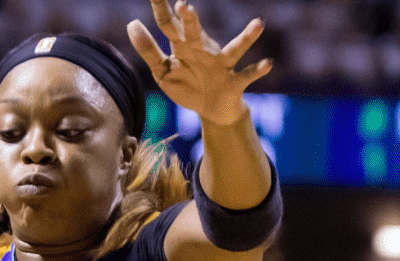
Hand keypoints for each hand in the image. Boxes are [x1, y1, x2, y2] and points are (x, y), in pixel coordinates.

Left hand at [128, 0, 271, 126]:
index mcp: (184, 48)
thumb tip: (132, 23)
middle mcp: (204, 52)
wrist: (212, 110)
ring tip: (258, 24)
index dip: (160, 10)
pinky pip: (247, 75)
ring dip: (246, 38)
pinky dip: (257, 69)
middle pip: (194, 35)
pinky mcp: (234, 82)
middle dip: (190, 21)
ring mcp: (222, 66)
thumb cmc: (186, 85)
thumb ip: (148, 50)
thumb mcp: (162, 71)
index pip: (168, 26)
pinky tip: (267, 63)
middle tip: (184, 6)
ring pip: (234, 49)